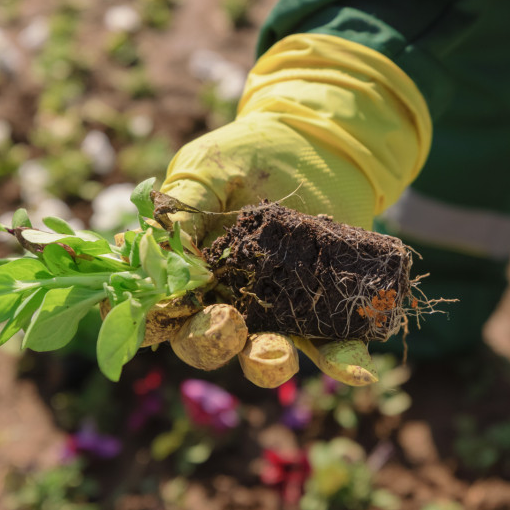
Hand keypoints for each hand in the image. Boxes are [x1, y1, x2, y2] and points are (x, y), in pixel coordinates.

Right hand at [134, 33, 432, 386]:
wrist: (317, 142)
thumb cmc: (247, 154)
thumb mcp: (205, 167)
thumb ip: (183, 205)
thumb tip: (168, 252)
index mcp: (188, 275)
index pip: (162, 311)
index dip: (152, 322)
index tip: (160, 318)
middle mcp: (228, 302)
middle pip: (209, 343)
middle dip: (211, 342)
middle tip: (224, 325)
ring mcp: (277, 311)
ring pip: (266, 355)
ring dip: (269, 363)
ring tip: (276, 354)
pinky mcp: (324, 309)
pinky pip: (333, 346)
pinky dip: (343, 361)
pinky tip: (357, 366)